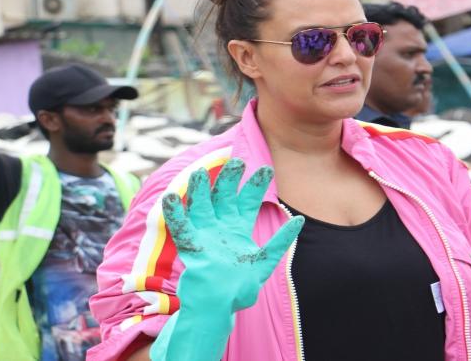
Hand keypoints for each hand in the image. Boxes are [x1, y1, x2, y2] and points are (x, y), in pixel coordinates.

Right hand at [151, 158, 303, 360]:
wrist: (216, 309)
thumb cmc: (239, 290)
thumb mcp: (264, 263)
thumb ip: (279, 242)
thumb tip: (299, 220)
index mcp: (239, 230)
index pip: (248, 202)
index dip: (255, 186)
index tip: (266, 170)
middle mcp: (220, 228)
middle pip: (224, 197)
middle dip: (230, 180)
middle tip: (237, 162)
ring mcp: (204, 235)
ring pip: (201, 206)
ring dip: (200, 190)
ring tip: (201, 172)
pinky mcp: (189, 248)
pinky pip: (180, 228)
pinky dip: (175, 213)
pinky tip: (170, 198)